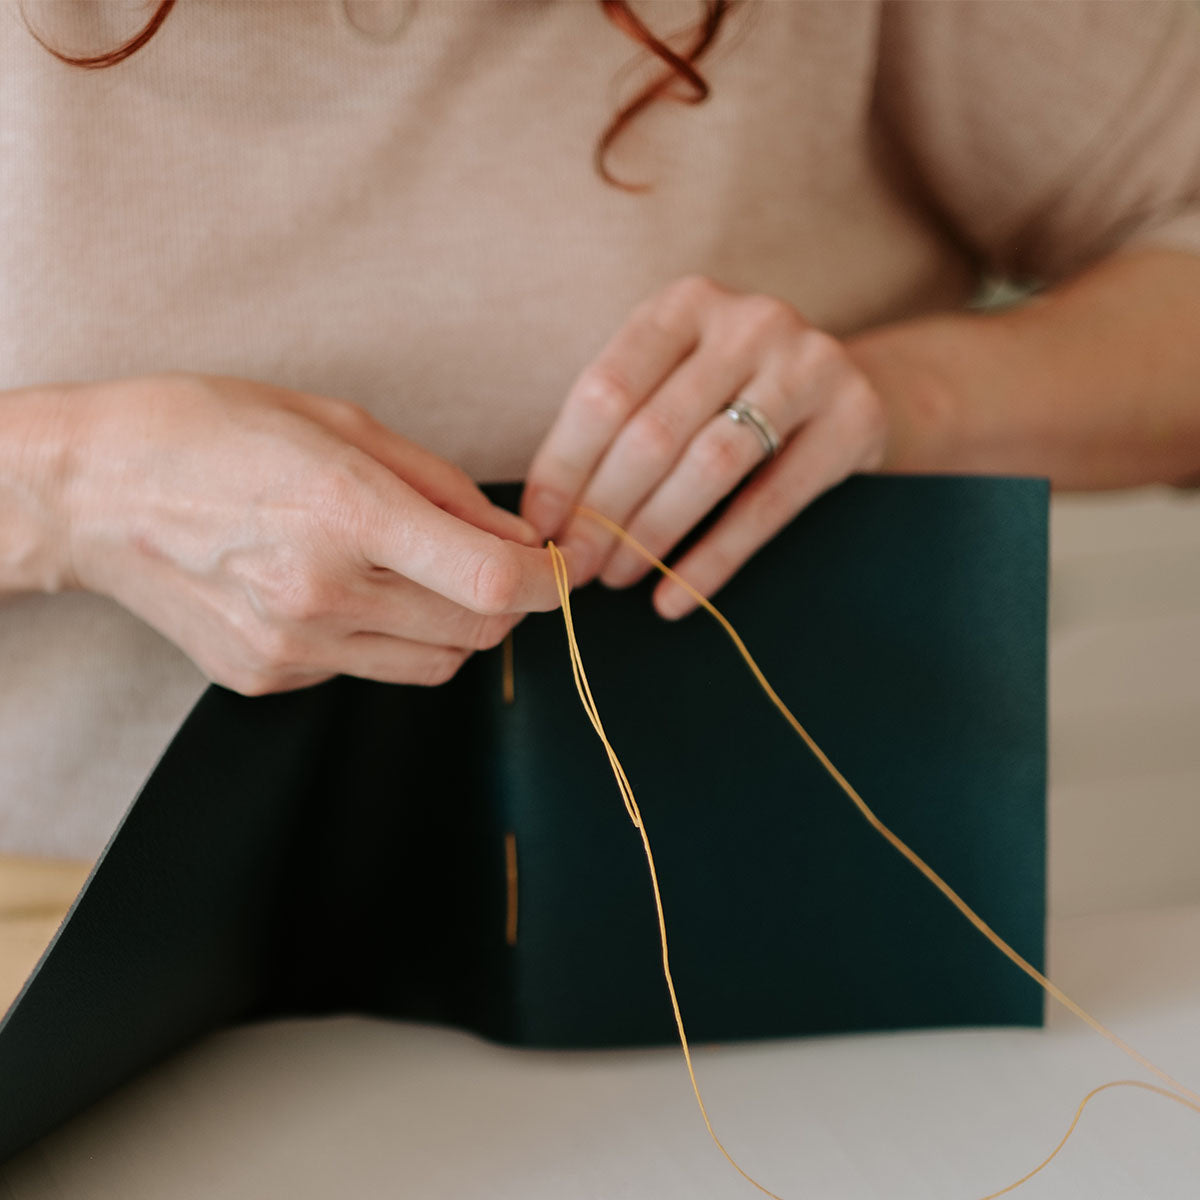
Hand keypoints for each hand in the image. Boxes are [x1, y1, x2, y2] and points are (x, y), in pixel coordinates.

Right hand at [61, 373, 561, 693]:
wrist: (91, 491)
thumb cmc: (214, 431)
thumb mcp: (340, 424)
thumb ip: (443, 487)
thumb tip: (517, 540)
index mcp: (345, 512)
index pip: (489, 584)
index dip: (543, 585)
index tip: (553, 571)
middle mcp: (320, 593)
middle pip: (474, 634)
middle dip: (503, 602)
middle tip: (486, 561)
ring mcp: (290, 647)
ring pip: (433, 665)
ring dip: (453, 627)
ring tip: (414, 573)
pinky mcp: (266, 678)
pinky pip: (367, 670)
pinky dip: (383, 637)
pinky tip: (340, 590)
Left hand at [522, 275, 886, 616]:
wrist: (850, 390)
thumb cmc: (733, 395)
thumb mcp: (676, 380)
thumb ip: (621, 424)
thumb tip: (547, 518)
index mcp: (686, 305)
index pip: (606, 390)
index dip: (564, 466)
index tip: (538, 526)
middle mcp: (750, 322)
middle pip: (653, 431)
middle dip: (602, 511)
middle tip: (575, 568)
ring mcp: (809, 366)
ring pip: (709, 465)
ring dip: (652, 534)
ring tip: (619, 578)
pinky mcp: (853, 420)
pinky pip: (769, 505)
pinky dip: (714, 558)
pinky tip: (676, 595)